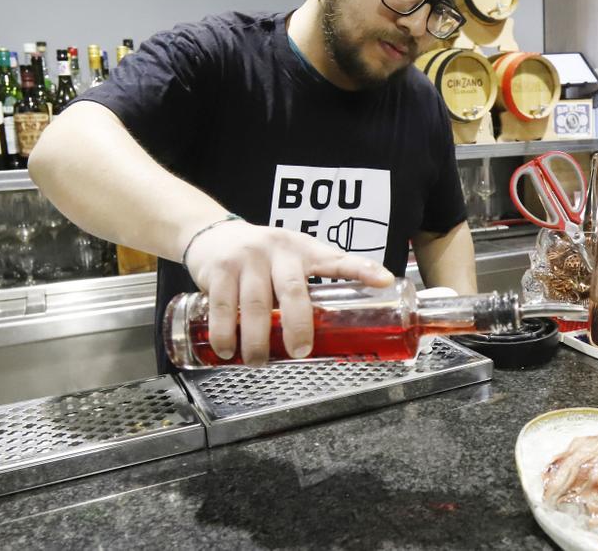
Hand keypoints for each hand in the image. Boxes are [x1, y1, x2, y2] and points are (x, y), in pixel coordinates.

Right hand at [184, 221, 394, 365]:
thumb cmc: (262, 257)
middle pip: (293, 291)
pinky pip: (223, 306)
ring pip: (254, 305)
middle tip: (300, 352)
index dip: (362, 269)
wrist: (213, 234)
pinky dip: (225, 333)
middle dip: (298, 326)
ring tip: (258, 361)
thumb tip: (343, 328)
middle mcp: (278, 250)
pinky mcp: (220, 269)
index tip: (384, 280)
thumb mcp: (293, 259)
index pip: (337, 259)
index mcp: (304, 250)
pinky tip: (227, 350)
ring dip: (256, 340)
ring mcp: (247, 258)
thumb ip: (313, 284)